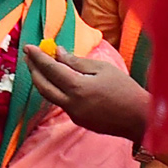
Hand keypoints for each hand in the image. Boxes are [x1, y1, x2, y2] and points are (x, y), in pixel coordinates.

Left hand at [23, 44, 149, 143]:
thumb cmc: (125, 89)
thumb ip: (77, 62)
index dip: (38, 57)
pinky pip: (62, 102)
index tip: (28, 47)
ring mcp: (73, 114)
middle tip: (28, 56)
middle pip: (43, 86)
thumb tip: (58, 53)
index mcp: (77, 87)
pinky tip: (58, 81)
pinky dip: (56, 90)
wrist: (139, 118)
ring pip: (50, 96)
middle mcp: (71, 103)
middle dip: (33, 70)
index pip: (50, 69)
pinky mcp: (78, 120)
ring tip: (38, 67)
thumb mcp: (103, 69)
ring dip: (42, 81)